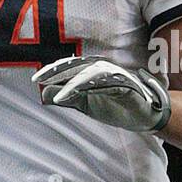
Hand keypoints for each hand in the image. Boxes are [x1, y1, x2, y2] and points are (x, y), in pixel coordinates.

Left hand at [34, 55, 170, 132]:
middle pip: (75, 65)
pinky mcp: (125, 84)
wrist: (146, 115)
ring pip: (89, 74)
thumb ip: (68, 98)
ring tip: (55, 94)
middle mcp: (102, 68)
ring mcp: (114, 75)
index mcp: (92, 71)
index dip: (52, 70)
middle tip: (38, 79)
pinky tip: (78, 96)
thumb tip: (43, 96)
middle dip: (56, 71)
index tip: (35, 79)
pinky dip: (90, 89)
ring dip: (70, 82)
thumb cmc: (116, 106)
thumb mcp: (86, 105)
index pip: (68, 67)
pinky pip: (105, 84)